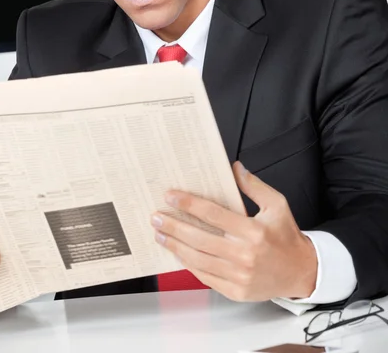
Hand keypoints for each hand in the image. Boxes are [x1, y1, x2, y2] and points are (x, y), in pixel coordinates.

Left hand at [151, 161, 317, 300]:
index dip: (189, 204)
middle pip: (199, 238)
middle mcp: (244, 255)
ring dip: (175, 246)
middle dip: (173, 226)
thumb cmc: (286, 236)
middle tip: (156, 217)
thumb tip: (234, 167)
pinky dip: (188, 264)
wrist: (301, 272)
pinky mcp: (235, 291)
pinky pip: (205, 276)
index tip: (171, 196)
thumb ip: (253, 186)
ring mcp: (238, 276)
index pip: (213, 214)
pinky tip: (178, 253)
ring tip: (160, 235)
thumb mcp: (277, 204)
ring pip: (198, 259)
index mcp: (253, 231)